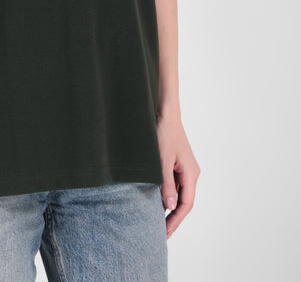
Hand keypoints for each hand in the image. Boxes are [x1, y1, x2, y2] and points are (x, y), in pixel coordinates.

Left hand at [156, 112, 200, 238]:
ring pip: (178, 194)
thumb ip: (166, 184)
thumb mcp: (162, 161)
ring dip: (169, 207)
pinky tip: (156, 201)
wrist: (164, 113)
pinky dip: (166, 195)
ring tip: (156, 222)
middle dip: (173, 218)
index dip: (175, 220)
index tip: (164, 233)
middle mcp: (191, 173)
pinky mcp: (177, 164)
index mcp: (191, 174)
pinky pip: (174, 184)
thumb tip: (169, 207)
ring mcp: (184, 168)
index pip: (186, 204)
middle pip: (184, 202)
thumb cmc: (164, 133)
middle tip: (160, 234)